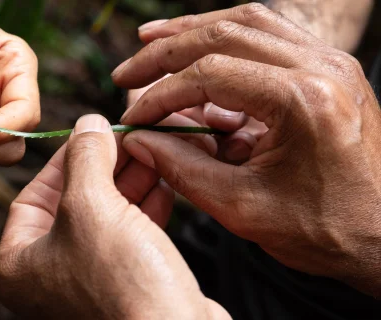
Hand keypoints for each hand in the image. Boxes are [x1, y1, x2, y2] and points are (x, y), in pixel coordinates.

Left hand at [0, 115, 229, 318]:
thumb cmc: (123, 282)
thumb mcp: (93, 207)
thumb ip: (86, 158)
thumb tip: (88, 124)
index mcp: (19, 264)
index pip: (33, 195)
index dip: (65, 159)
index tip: (92, 132)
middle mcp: (48, 277)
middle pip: (72, 203)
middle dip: (103, 167)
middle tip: (127, 136)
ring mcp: (88, 283)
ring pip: (105, 216)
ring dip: (129, 182)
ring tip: (150, 151)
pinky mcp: (127, 284)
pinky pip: (130, 236)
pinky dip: (145, 207)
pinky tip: (162, 182)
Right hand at [112, 3, 380, 295]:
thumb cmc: (325, 230)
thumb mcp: (241, 207)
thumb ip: (180, 168)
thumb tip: (137, 140)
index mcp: (303, 101)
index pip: (209, 75)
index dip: (160, 95)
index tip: (133, 117)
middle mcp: (323, 68)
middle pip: (224, 34)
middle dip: (165, 53)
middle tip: (127, 74)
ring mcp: (331, 63)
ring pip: (247, 22)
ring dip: (193, 32)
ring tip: (150, 42)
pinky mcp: (328, 69)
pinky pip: (269, 35)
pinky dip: (226, 38)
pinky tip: (198, 50)